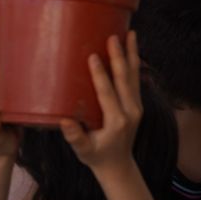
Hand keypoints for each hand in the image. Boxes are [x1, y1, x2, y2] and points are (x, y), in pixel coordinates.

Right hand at [58, 33, 142, 177]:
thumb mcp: (83, 151)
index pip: (108, 93)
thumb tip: (63, 120)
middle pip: (124, 79)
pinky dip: (134, 62)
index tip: (93, 56)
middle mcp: (131, 111)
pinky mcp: (138, 104)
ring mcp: (137, 107)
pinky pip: (136, 79)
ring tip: (130, 33)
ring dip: (132, 54)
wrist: (118, 166)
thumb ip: (75, 136)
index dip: (100, 74)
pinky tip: (131, 48)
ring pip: (134, 76)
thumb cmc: (96, 157)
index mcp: (116, 121)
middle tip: (113, 37)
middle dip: (118, 56)